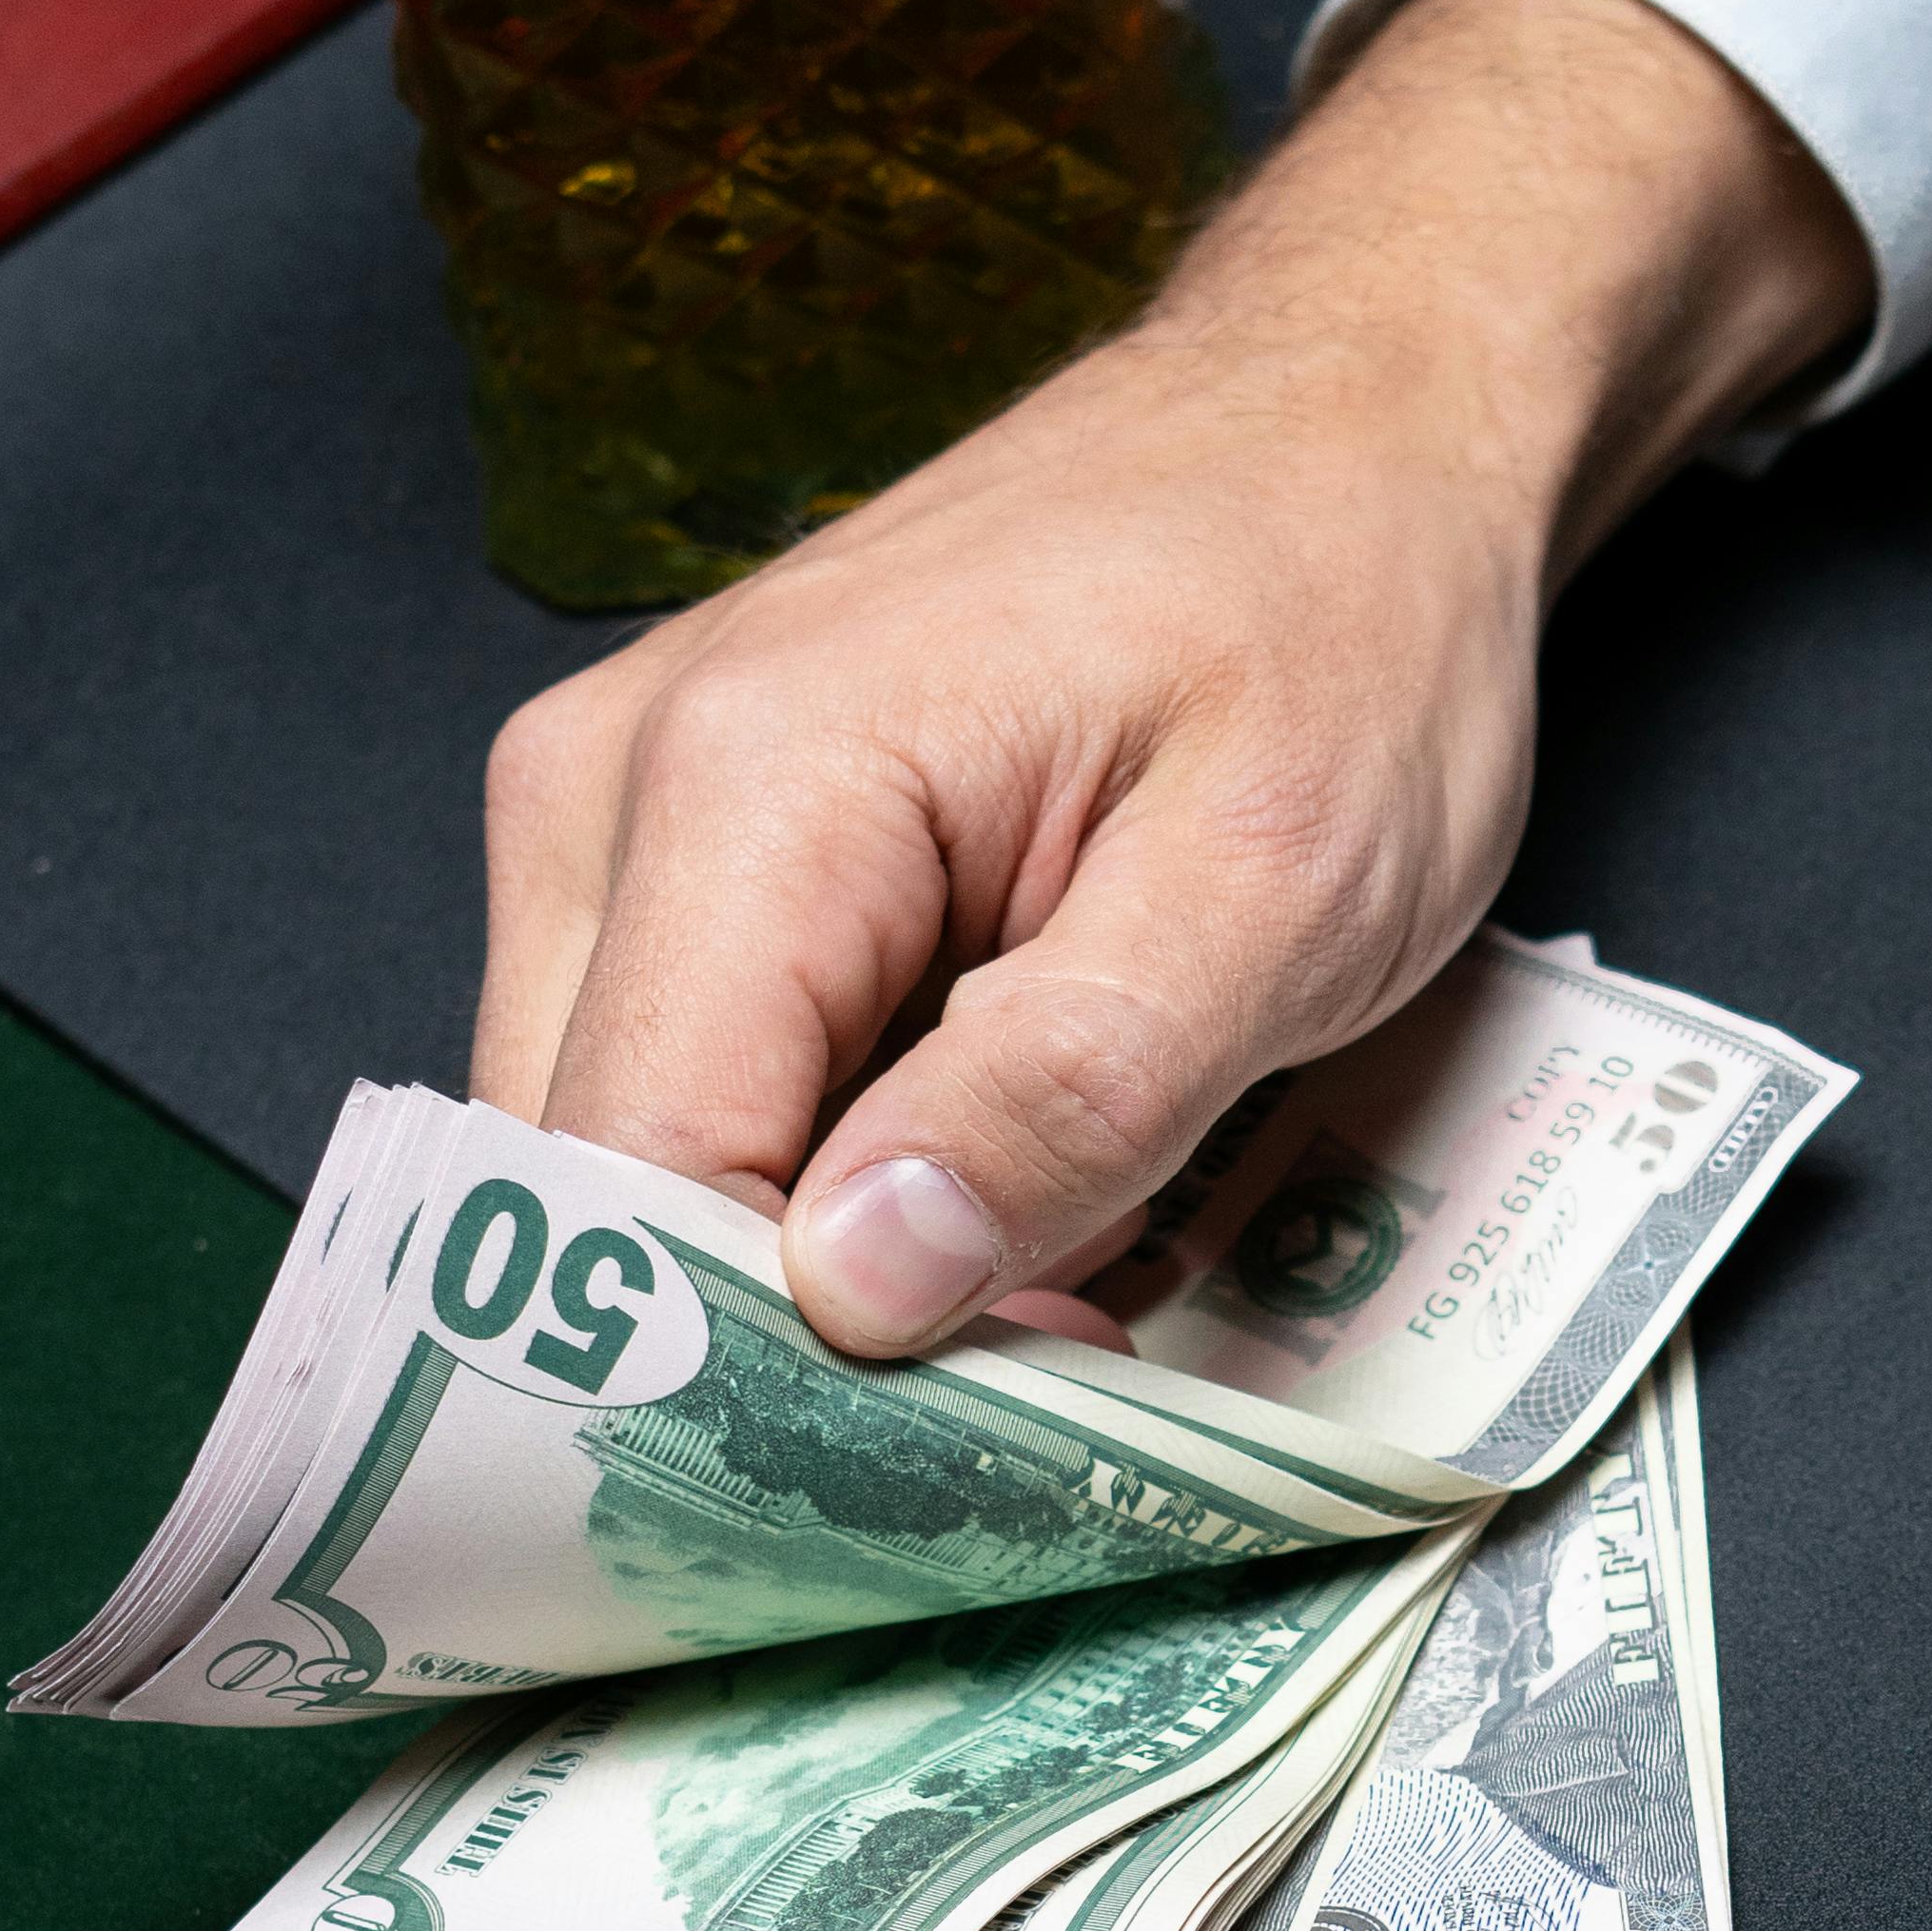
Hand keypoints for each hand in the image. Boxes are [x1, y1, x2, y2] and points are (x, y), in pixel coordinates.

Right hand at [471, 0, 1866, 1354]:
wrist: (1347, 438)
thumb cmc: (1335, 623)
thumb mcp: (1271, 891)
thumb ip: (1064, 1095)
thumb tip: (857, 1289)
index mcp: (748, 783)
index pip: (629, 1174)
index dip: (754, 1374)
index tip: (931, 1492)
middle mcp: (619, 794)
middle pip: (584, 1195)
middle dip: (768, 1363)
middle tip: (999, 1457)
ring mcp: (631, 825)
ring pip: (624, 1172)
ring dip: (802, 1305)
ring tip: (1025, 1348)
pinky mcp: (694, 871)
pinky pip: (691, 1106)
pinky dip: (823, 1219)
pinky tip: (991, 1249)